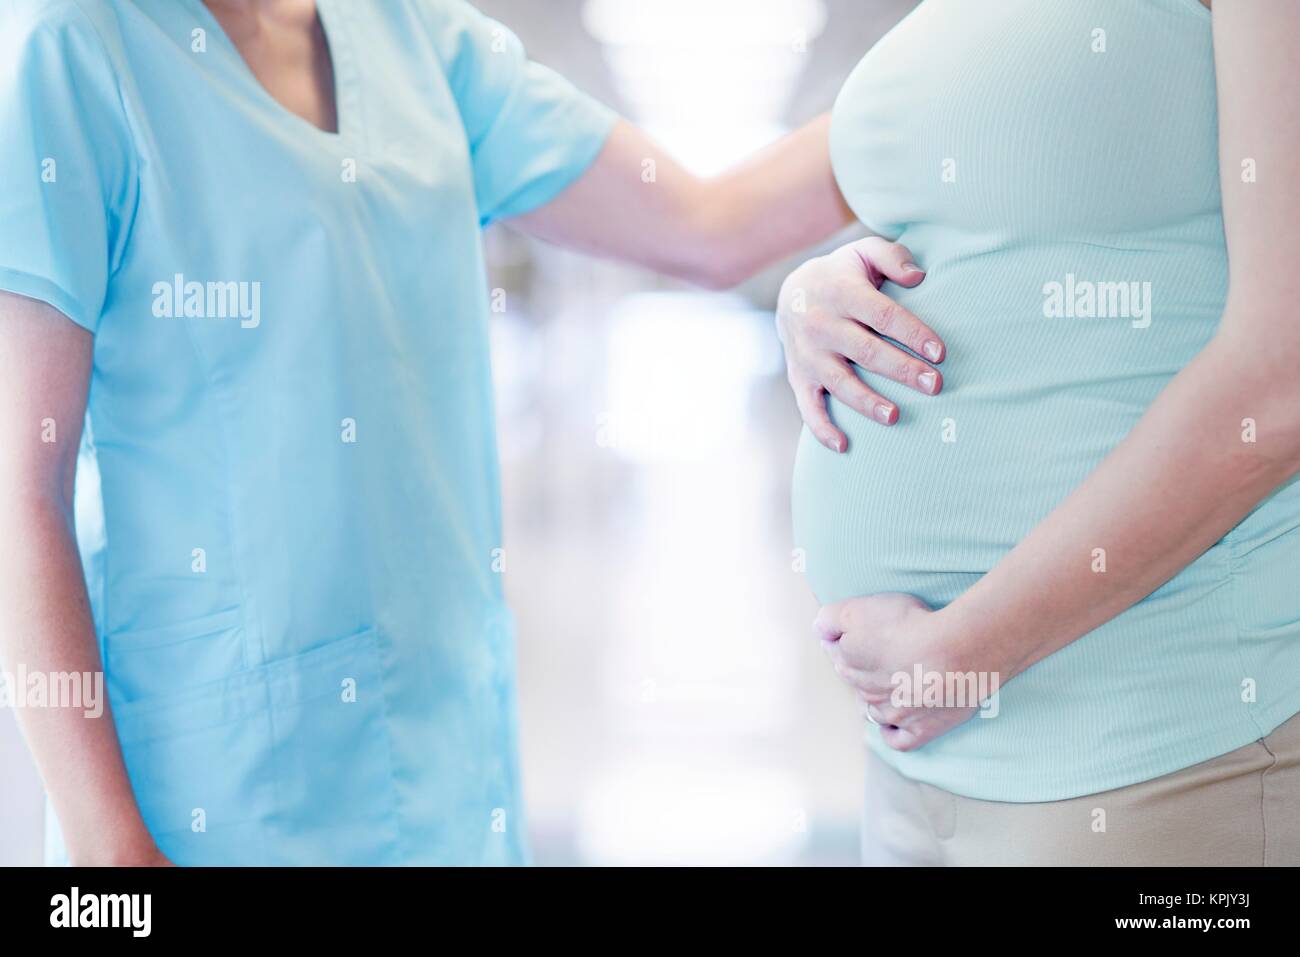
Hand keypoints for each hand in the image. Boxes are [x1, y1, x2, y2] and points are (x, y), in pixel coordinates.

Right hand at [776, 237, 944, 451]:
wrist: (790, 293)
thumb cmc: (843, 275)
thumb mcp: (862, 252)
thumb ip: (892, 257)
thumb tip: (918, 277)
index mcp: (842, 293)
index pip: (882, 316)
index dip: (912, 334)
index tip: (940, 352)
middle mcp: (822, 325)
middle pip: (867, 352)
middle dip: (902, 370)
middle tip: (936, 385)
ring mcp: (809, 355)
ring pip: (841, 383)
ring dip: (868, 403)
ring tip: (896, 417)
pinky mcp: (799, 377)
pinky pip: (808, 407)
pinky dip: (822, 429)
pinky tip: (844, 446)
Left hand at [815, 593, 994, 750]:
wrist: (952, 652)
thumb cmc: (907, 625)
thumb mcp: (858, 609)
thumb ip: (830, 619)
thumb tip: (817, 630)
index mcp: (850, 662)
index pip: (837, 654)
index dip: (844, 642)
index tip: (853, 635)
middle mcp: (866, 692)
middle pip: (856, 682)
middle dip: (862, 669)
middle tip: (879, 655)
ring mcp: (893, 713)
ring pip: (873, 711)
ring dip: (875, 700)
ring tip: (888, 687)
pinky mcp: (921, 729)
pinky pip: (898, 740)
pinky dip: (892, 732)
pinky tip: (894, 724)